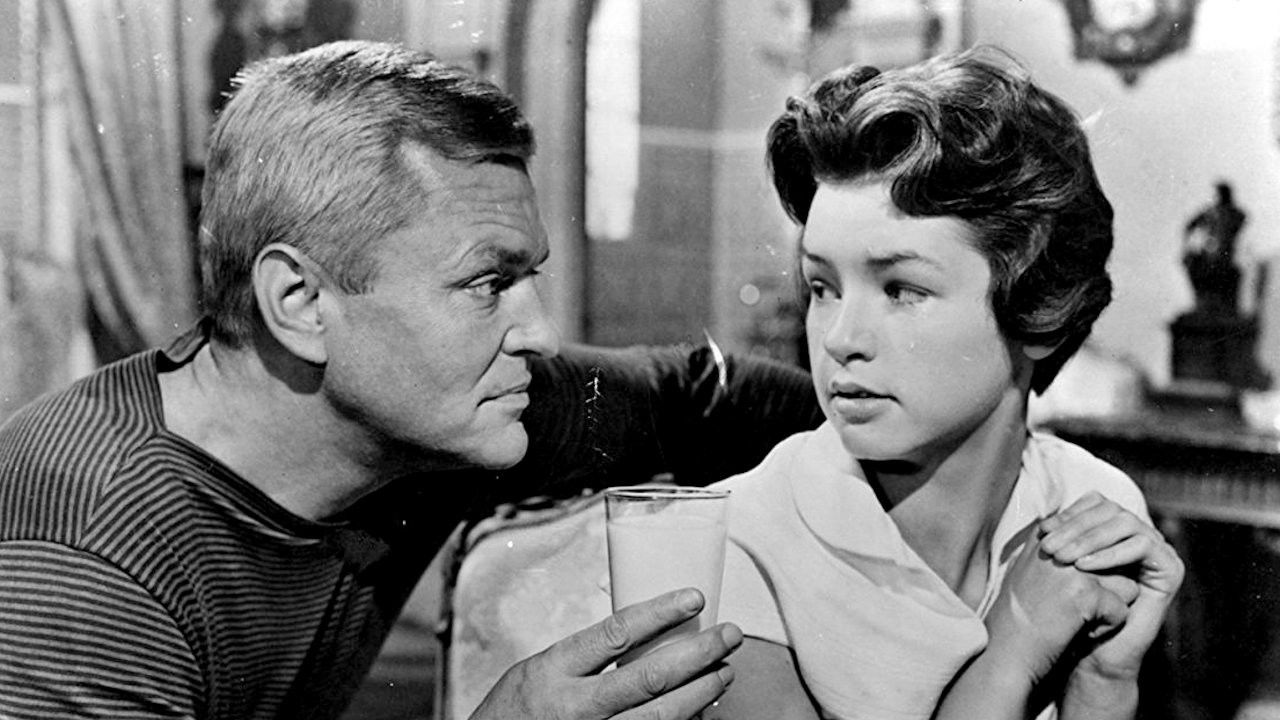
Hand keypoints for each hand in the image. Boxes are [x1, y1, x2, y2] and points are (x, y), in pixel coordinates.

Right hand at [469, 588, 741, 719]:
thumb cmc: (513, 712)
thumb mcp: (539, 669)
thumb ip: (586, 656)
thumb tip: (644, 634)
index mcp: (554, 671)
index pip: (616, 634)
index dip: (660, 613)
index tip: (693, 598)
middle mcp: (575, 707)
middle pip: (649, 678)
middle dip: (697, 654)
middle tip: (728, 635)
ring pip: (660, 717)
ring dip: (701, 692)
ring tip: (725, 671)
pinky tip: (700, 709)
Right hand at [983, 532, 1137, 685]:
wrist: (1004, 650)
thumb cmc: (1016, 616)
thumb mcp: (1028, 570)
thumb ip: (1053, 552)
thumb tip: (1081, 540)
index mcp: (1045, 537)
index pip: (1095, 540)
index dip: (1095, 569)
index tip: (1070, 592)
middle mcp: (1059, 546)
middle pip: (1113, 562)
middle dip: (1106, 587)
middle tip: (1070, 609)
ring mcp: (1073, 569)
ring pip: (1125, 584)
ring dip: (1109, 606)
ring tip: (1075, 619)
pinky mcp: (1087, 594)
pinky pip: (1122, 610)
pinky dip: (1107, 629)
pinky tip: (1079, 633)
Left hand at [1039, 492, 1183, 681]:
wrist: (1096, 654)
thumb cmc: (1074, 610)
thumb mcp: (1062, 568)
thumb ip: (1060, 538)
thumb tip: (1042, 516)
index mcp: (1117, 530)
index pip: (1096, 503)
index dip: (1069, 513)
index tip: (1042, 531)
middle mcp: (1141, 535)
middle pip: (1110, 510)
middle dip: (1076, 526)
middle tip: (1050, 547)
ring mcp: (1159, 550)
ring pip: (1126, 523)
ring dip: (1089, 539)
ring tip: (1063, 558)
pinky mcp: (1172, 567)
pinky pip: (1143, 546)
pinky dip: (1111, 554)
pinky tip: (1084, 567)